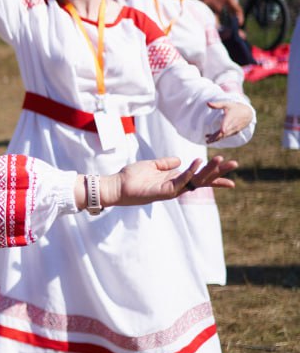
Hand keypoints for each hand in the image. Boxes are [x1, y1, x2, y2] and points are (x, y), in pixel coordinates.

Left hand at [104, 155, 236, 207]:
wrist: (116, 186)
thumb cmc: (132, 177)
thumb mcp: (152, 165)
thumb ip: (166, 163)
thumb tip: (179, 160)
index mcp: (175, 179)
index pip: (199, 178)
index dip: (215, 177)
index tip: (232, 176)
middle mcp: (176, 186)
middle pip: (202, 179)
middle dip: (218, 172)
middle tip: (235, 164)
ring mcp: (171, 190)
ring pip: (195, 181)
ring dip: (208, 170)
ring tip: (220, 160)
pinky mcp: (163, 192)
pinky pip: (180, 182)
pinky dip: (189, 172)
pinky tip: (196, 163)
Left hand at [206, 100, 252, 142]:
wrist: (247, 114)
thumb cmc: (235, 108)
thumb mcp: (227, 104)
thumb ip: (217, 104)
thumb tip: (207, 103)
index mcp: (231, 116)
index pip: (228, 122)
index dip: (225, 126)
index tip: (222, 131)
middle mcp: (234, 124)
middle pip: (225, 131)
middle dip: (217, 136)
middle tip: (208, 140)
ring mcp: (234, 129)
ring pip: (225, 135)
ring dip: (216, 139)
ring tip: (207, 141)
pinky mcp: (234, 132)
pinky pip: (226, 136)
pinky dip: (219, 138)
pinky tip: (210, 139)